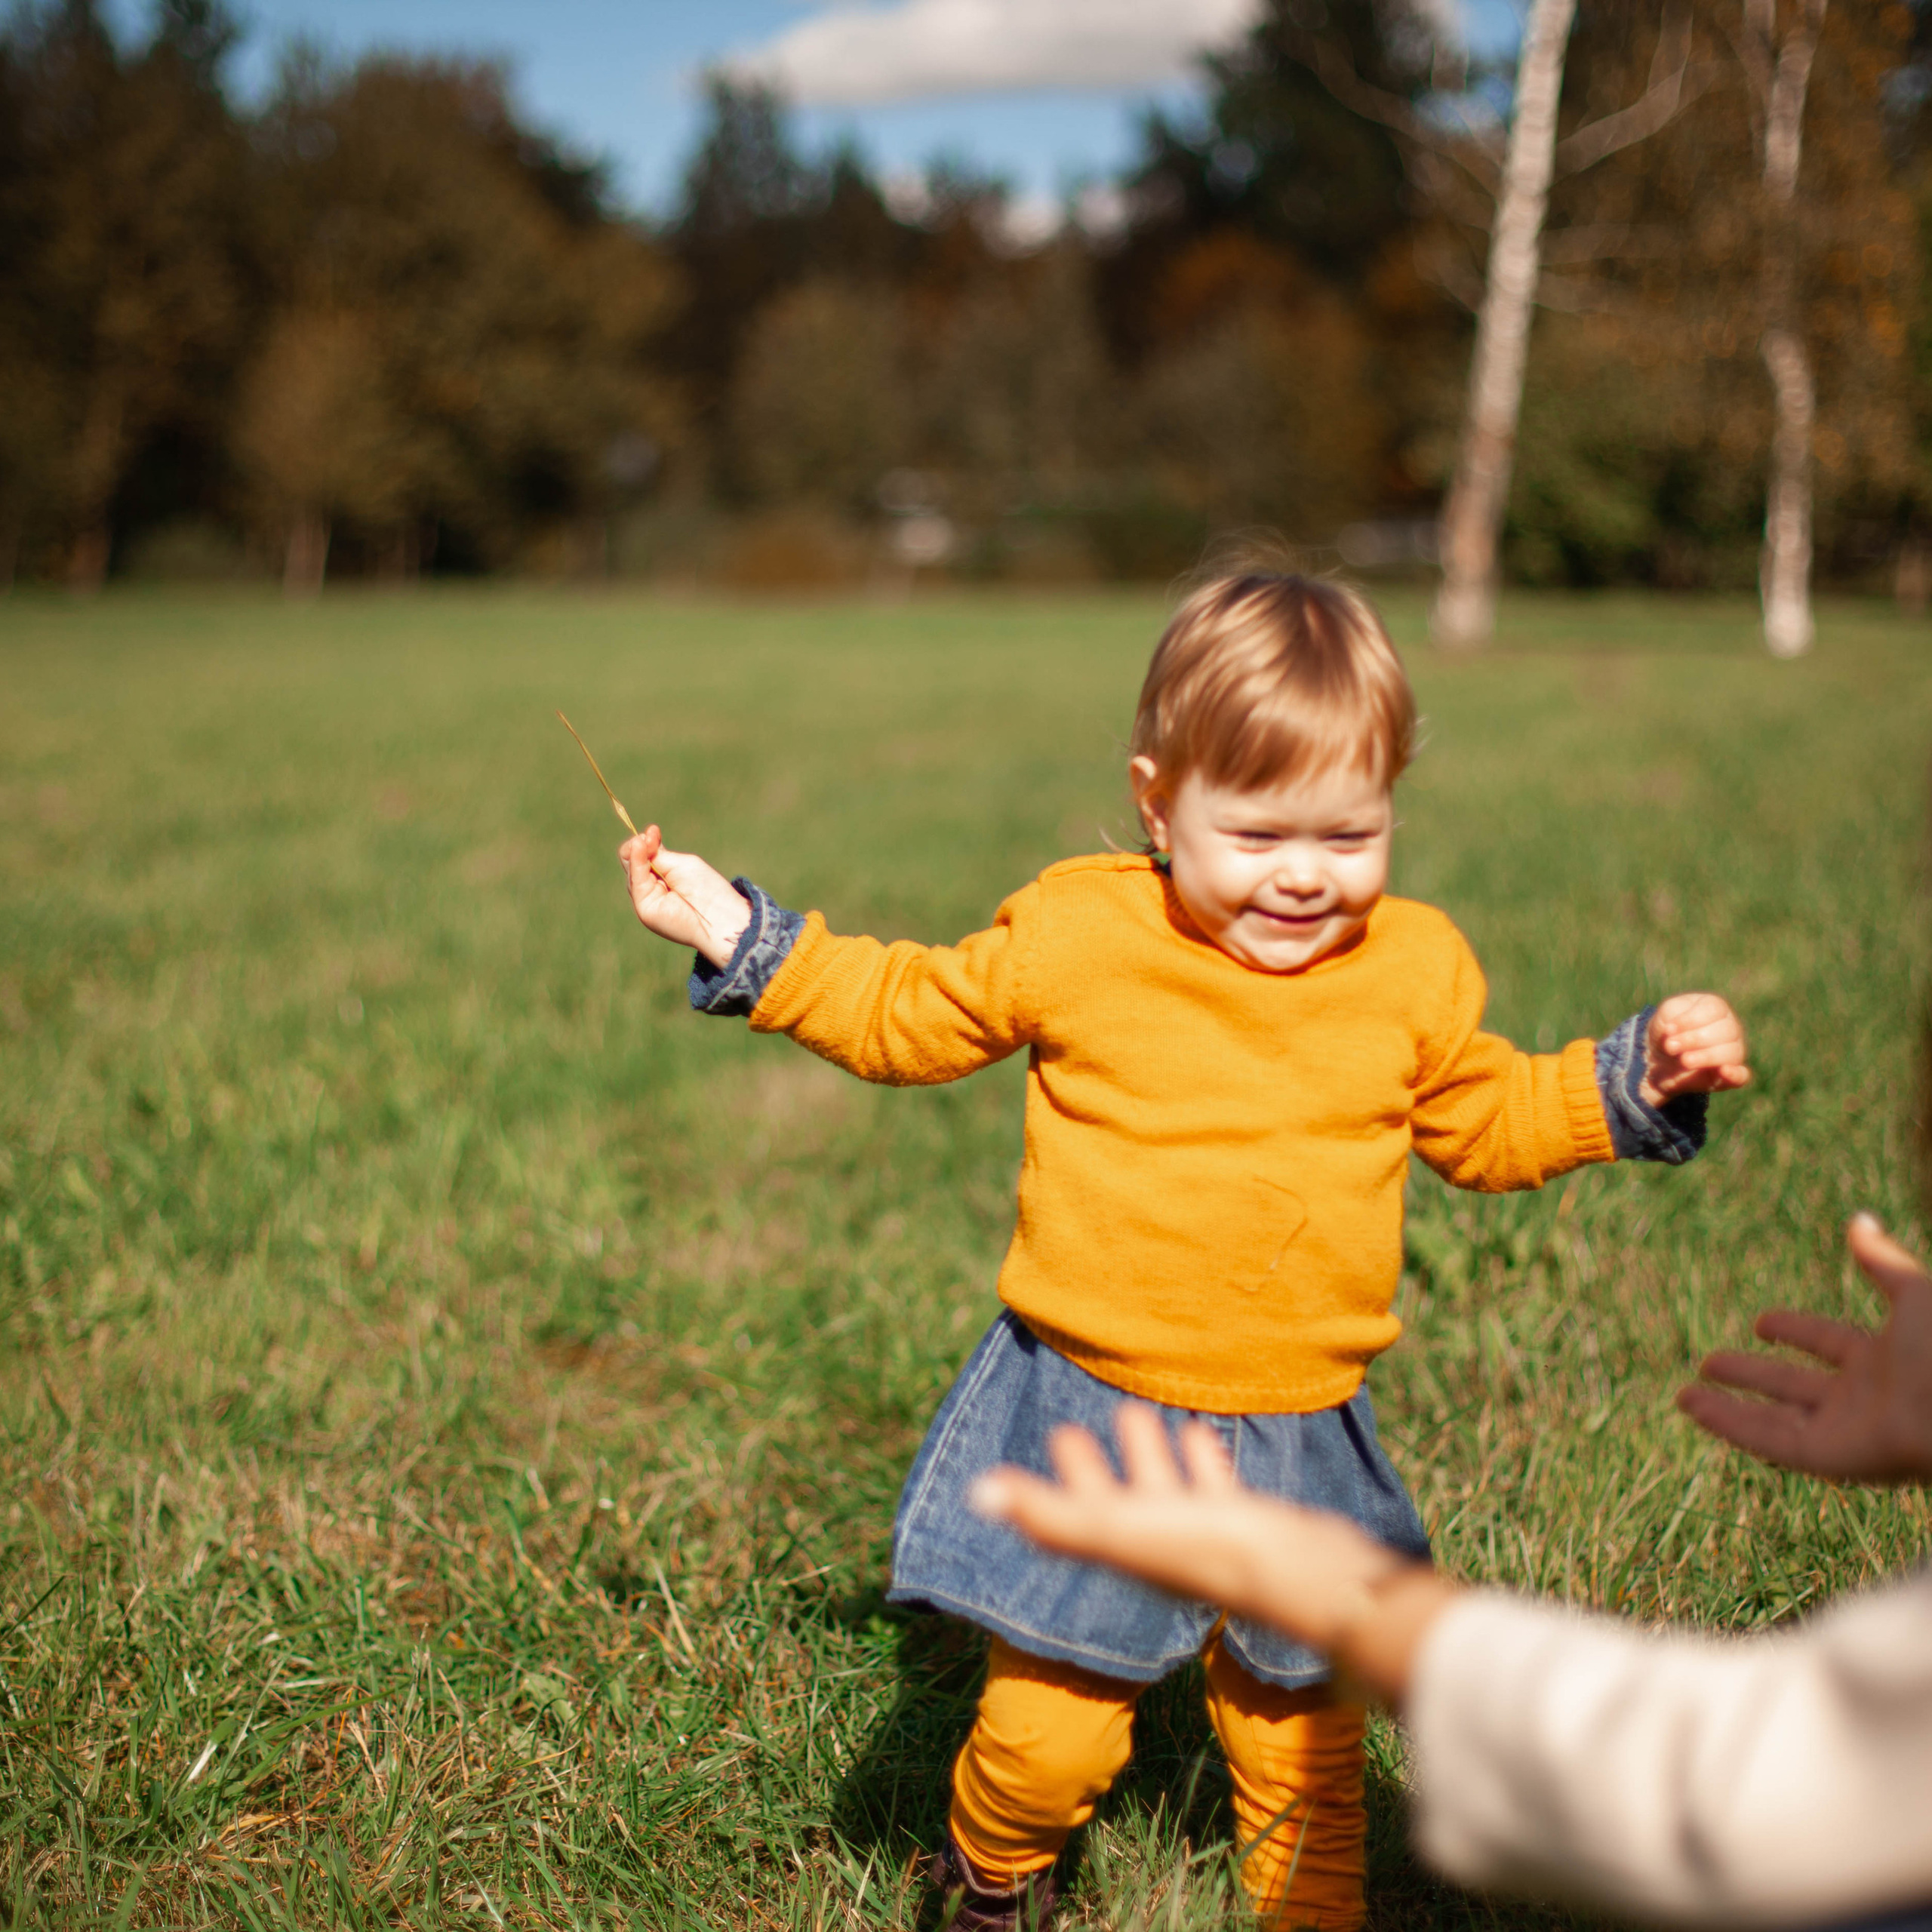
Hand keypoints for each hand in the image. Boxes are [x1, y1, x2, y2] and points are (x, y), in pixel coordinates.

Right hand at [618, 826, 750, 966]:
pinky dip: (636, 863)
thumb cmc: (706, 888)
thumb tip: (638, 840)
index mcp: (663, 876)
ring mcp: (646, 899)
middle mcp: (652, 888)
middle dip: (639, 845)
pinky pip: (636, 882)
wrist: (718, 915)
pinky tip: (638, 848)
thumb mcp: (680, 864)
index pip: (644, 856)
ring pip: (631, 870)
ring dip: (636, 851)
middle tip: (651, 835)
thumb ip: (657, 855)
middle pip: (633, 862)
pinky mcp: (644, 908)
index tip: (653, 831)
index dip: (645, 842)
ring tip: (644, 841)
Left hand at [971, 1403, 1453, 1703]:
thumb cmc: (1207, 1550)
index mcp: (1124, 1547)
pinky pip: (1213, 1487)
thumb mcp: (1118, 1526)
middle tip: (1073, 1424)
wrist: (1302, 1576)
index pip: (1076, 1512)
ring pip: (1164, 1490)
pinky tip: (1198, 1431)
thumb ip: (1049, 1512)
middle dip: (1095, 1466)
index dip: (1054, 1482)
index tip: (1050, 1439)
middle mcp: (1159, 1546)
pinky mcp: (1248, 1525)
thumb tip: (975, 1495)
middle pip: (1115, 1499)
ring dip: (1147, 1456)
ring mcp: (1205, 1537)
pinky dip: (1198, 1459)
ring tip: (1136, 1411)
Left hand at [1641, 992, 1750, 1106]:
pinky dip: (1735, 1074)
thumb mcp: (1664, 1016)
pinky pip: (1741, 1076)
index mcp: (1716, 1008)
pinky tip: (1723, 1071)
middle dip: (1694, 1039)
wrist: (1658, 1059)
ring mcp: (1733, 1051)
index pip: (1715, 1009)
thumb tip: (1675, 1034)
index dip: (1690, 1020)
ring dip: (1706, 1056)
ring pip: (1732, 1052)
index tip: (1668, 1030)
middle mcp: (1730, 1028)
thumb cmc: (1666, 1031)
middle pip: (1726, 1030)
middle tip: (1670, 1046)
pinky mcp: (1729, 1075)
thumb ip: (1671, 1017)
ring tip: (1684, 1060)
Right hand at [1677, 1214, 1931, 1482]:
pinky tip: (1695, 1408)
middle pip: (1793, 1386)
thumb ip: (1883, 1262)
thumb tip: (1859, 1221)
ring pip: (1774, 1419)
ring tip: (1683, 1395)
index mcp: (1884, 1360)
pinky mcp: (1830, 1458)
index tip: (1761, 1322)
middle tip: (1709, 1362)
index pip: (1828, 1343)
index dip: (1795, 1330)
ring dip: (1728, 1408)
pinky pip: (1771, 1442)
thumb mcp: (1916, 1295)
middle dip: (1751, 1374)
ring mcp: (1844, 1431)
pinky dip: (1730, 1425)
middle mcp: (1862, 1399)